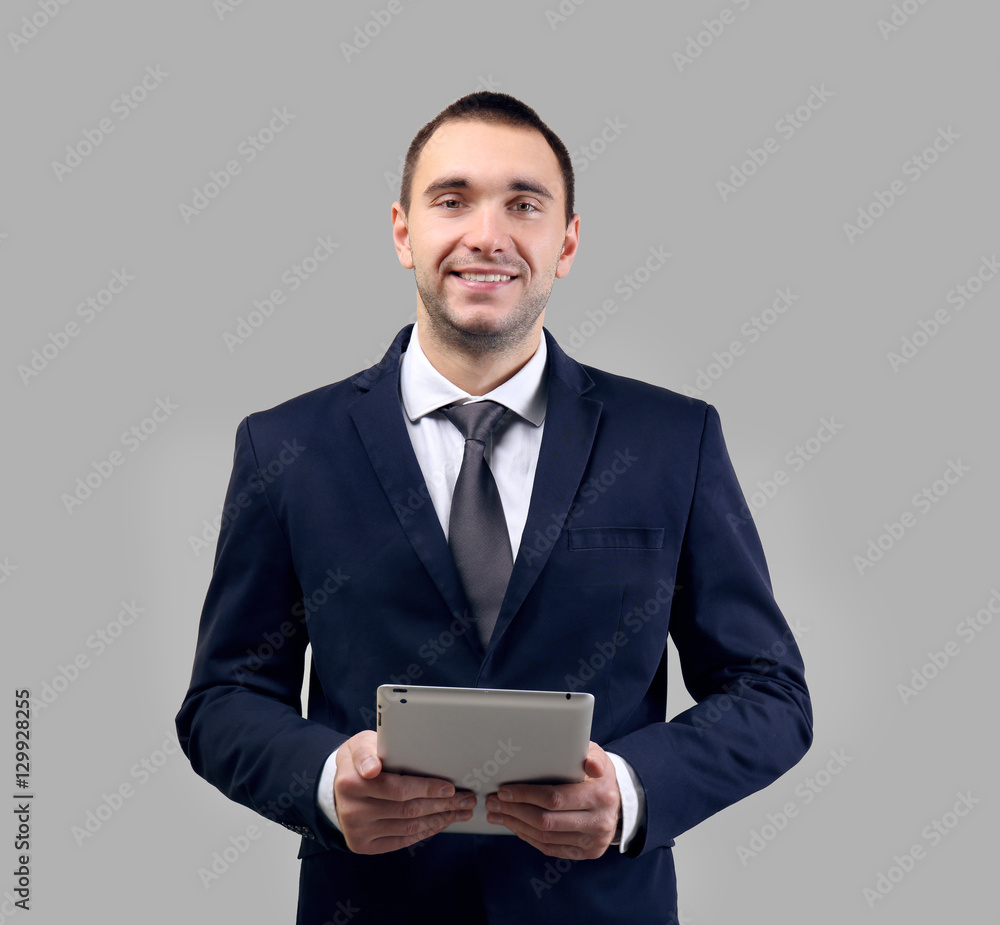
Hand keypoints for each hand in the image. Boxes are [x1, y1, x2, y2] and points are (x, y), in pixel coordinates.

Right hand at [333, 730, 475, 853]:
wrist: (337, 786)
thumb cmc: (359, 760)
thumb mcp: (360, 745)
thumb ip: (367, 752)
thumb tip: (373, 768)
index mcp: (351, 782)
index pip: (397, 788)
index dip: (427, 788)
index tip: (450, 787)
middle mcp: (352, 810)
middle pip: (408, 809)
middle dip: (443, 804)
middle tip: (466, 799)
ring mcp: (357, 830)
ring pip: (408, 826)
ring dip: (440, 819)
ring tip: (460, 811)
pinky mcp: (363, 844)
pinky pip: (401, 840)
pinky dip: (425, 831)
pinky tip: (440, 822)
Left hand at [484, 741, 620, 859]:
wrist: (618, 800)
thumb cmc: (598, 773)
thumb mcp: (598, 756)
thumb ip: (591, 756)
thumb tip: (589, 764)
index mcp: (600, 795)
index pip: (555, 798)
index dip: (526, 795)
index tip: (504, 790)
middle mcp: (598, 822)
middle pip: (546, 821)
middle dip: (514, 810)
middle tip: (493, 801)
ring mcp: (593, 841)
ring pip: (545, 837)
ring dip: (516, 825)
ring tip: (497, 813)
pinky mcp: (586, 852)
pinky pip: (550, 848)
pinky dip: (528, 837)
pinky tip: (514, 825)